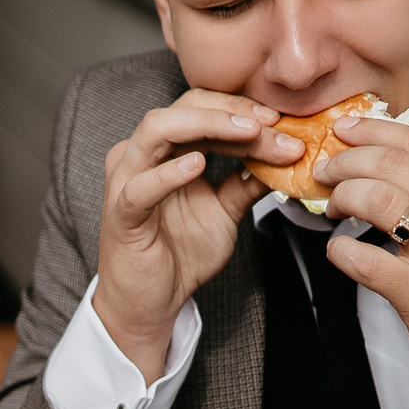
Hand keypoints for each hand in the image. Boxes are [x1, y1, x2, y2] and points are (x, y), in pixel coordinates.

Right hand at [93, 91, 296, 382]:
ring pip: (157, 130)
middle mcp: (140, 155)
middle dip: (232, 112)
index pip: (201, 108)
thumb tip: (287, 156)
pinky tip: (197, 165)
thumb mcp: (225, 209)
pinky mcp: (121, 214)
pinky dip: (168, 173)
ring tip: (248, 133)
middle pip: (182, 107)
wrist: (151, 301)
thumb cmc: (178, 252)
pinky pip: (140, 187)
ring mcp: (126, 180)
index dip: (242, 109)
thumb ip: (247, 180)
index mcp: (164, 150)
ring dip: (208, 126)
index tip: (283, 121)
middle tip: (274, 124)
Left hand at [317, 115, 408, 389]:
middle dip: (346, 161)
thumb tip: (397, 156)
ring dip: (341, 197)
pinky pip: (362, 259)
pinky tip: (339, 250)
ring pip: (375, 199)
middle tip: (326, 171)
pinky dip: (339, 250)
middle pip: (390, 164)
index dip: (372, 131)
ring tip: (332, 207)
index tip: (345, 131)